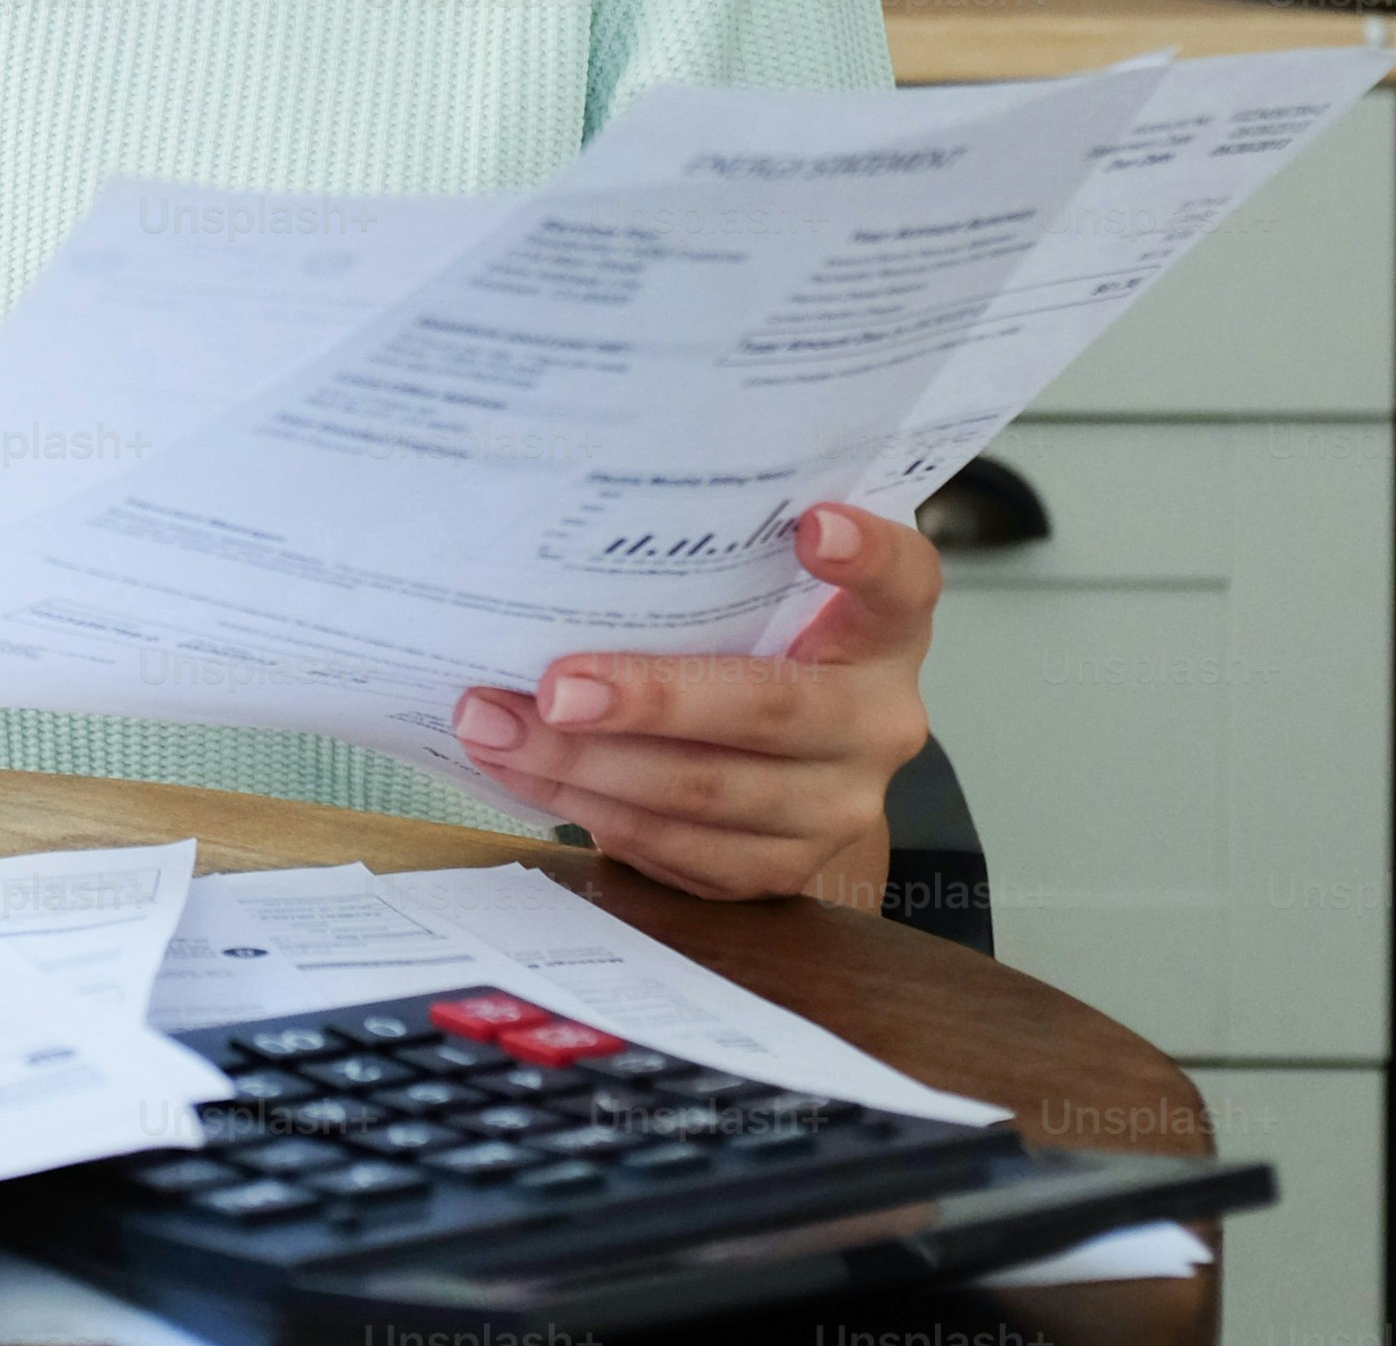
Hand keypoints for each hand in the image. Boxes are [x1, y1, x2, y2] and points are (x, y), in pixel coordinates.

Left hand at [445, 501, 939, 906]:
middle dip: (649, 699)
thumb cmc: (755, 657)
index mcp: (883, 634)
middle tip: (553, 686)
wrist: (793, 779)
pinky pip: (673, 846)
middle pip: (769, 706)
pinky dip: (587, 807)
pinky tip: (522, 772)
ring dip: (582, 762)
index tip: (812, 525)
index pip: (902, 583)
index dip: (866, 555)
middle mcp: (877, 721)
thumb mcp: (759, 607)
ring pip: (703, 790)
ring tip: (493, 724)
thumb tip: (560, 552)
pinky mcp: (779, 870)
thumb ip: (712, 577)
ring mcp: (836, 806)